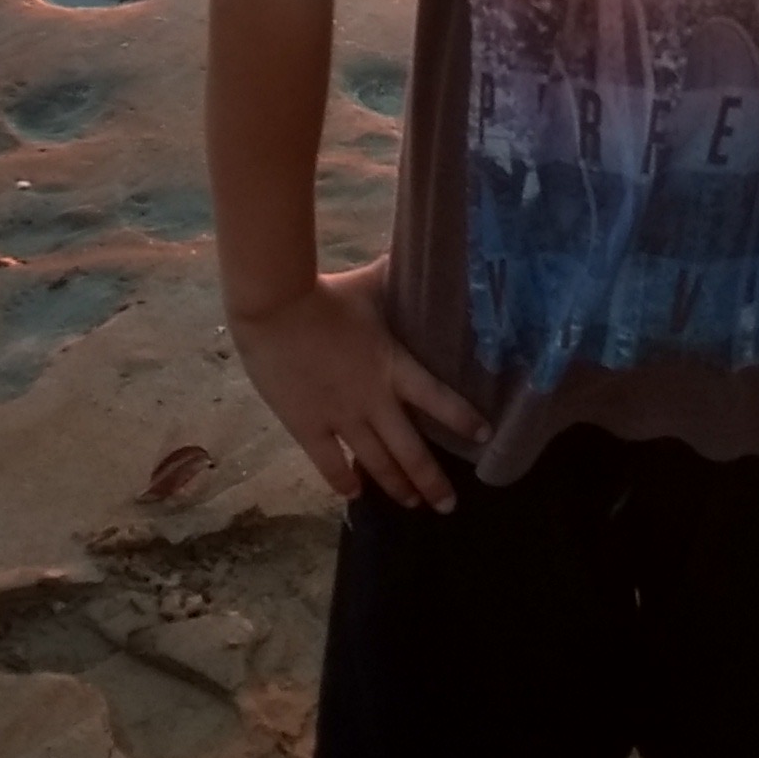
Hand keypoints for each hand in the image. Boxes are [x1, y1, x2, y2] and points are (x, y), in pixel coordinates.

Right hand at [230, 261, 483, 507]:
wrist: (274, 308)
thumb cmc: (325, 294)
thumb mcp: (371, 285)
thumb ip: (397, 279)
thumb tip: (421, 252)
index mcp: (393, 367)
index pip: (439, 399)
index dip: (463, 419)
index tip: (484, 436)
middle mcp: (373, 400)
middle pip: (410, 451)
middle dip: (432, 482)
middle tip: (448, 505)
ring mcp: (340, 418)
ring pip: (376, 464)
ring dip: (397, 487)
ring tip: (413, 505)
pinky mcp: (307, 426)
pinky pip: (330, 464)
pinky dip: (345, 482)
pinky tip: (356, 493)